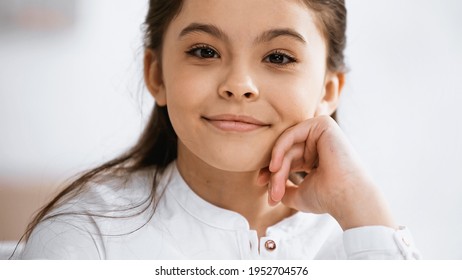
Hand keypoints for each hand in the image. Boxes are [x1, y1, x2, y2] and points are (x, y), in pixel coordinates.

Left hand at [265, 116, 395, 229]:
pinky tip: (275, 166)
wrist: (346, 198)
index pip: (286, 157)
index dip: (272, 171)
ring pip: (287, 144)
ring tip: (275, 187)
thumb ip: (283, 186)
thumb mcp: (298, 193)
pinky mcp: (323, 124)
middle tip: (271, 194)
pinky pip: (291, 133)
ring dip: (277, 167)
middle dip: (274, 173)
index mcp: (315, 156)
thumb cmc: (327, 198)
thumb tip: (268, 185)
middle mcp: (318, 142)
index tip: (261, 185)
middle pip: (286, 151)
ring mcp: (321, 131)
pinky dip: (279, 149)